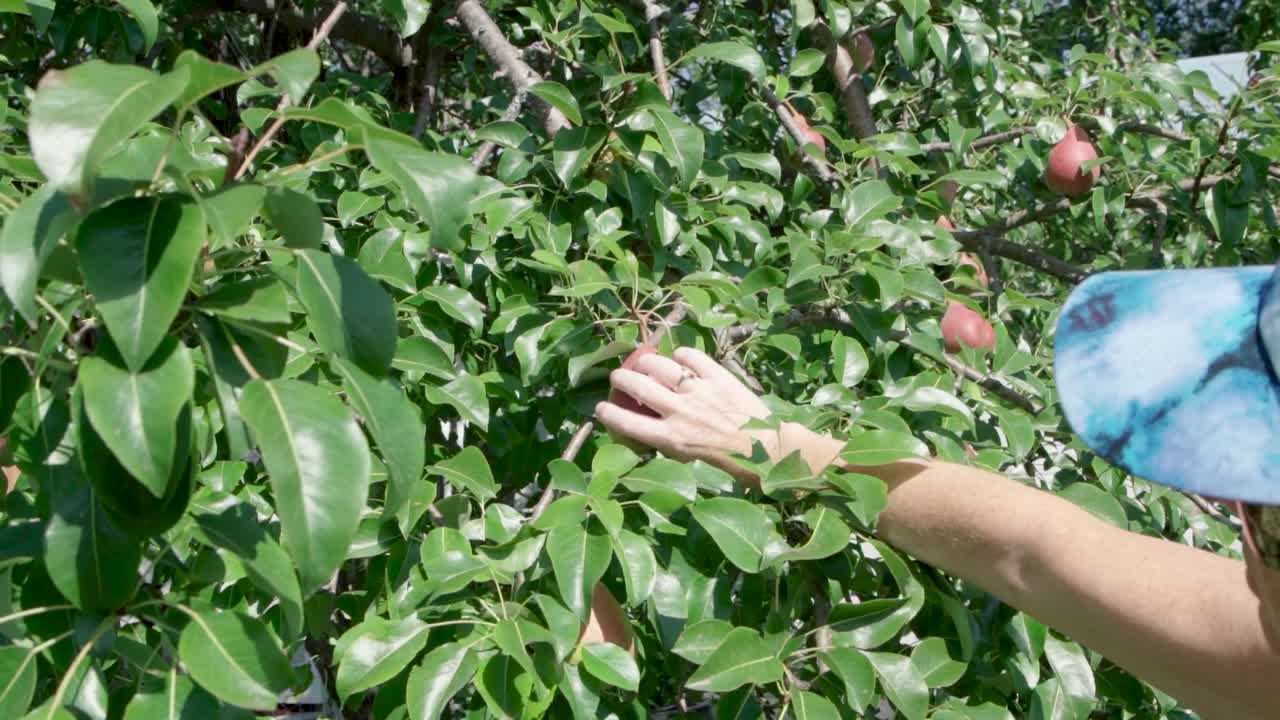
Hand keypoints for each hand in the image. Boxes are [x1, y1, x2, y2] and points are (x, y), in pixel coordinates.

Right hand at [594, 347, 785, 478]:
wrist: (766, 448)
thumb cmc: (728, 462)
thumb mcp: (689, 459)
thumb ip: (667, 441)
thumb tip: (649, 428)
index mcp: (671, 437)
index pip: (627, 422)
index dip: (607, 413)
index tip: (600, 407)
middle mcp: (680, 412)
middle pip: (637, 386)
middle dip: (620, 379)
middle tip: (617, 378)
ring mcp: (699, 391)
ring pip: (659, 365)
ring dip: (645, 362)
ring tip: (642, 362)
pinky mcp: (718, 377)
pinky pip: (691, 357)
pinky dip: (681, 355)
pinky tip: (678, 359)